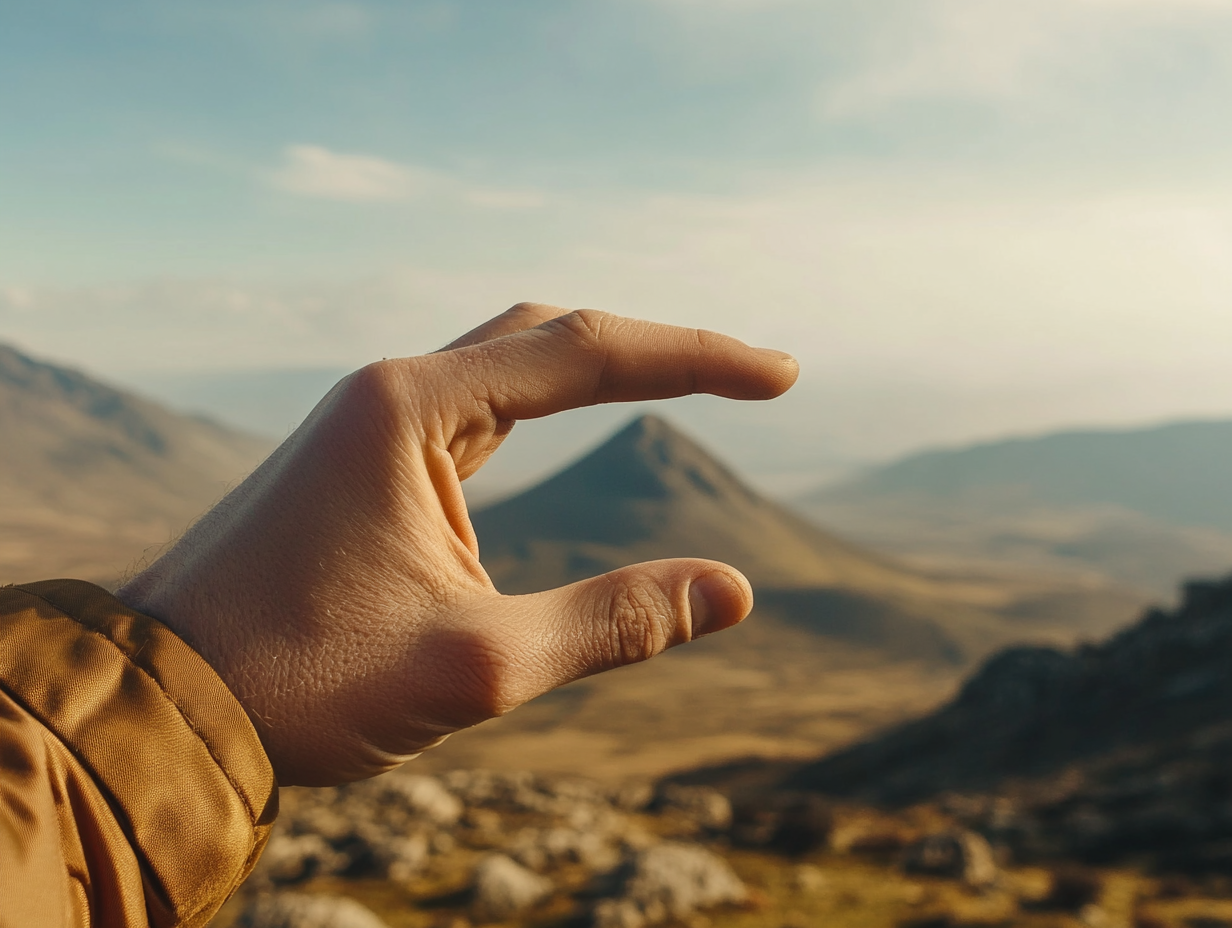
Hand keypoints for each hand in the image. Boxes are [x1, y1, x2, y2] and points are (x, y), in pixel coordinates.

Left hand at [116, 304, 797, 785]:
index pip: (585, 354)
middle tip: (754, 376)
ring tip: (689, 385)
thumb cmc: (299, 681)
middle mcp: (389, 395)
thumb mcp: (477, 663)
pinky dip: (543, 413)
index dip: (696, 358)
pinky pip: (474, 415)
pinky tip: (572, 425)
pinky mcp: (364, 467)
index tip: (782, 374)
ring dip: (599, 371)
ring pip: (509, 368)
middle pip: (549, 336)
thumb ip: (613, 621)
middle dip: (657, 349)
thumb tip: (733, 591)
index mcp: (409, 408)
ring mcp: (370, 427)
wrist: (160, 703)